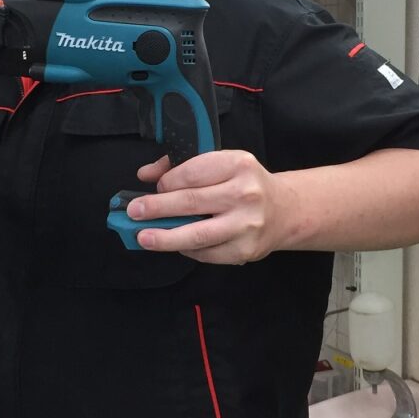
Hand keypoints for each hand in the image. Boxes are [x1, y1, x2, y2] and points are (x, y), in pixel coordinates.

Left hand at [126, 150, 292, 263]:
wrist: (284, 211)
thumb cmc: (246, 184)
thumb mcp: (221, 164)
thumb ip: (182, 166)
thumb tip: (146, 174)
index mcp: (238, 165)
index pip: (192, 174)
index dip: (166, 183)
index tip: (154, 189)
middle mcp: (245, 194)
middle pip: (191, 203)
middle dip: (156, 208)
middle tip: (134, 212)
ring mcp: (246, 225)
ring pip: (197, 234)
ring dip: (165, 237)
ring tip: (143, 237)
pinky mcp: (245, 250)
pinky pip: (206, 253)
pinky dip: (186, 249)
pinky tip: (175, 244)